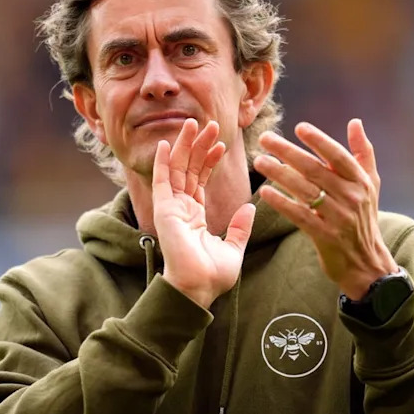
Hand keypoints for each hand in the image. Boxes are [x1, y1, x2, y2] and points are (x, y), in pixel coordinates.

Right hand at [153, 118, 255, 307]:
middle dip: (199, 146)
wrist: (198, 288)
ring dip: (185, 146)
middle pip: (189, 169)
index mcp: (195, 217)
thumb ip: (240, 228)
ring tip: (194, 124)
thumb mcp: (233, 248)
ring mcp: (171, 208)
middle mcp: (181, 209)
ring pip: (178, 169)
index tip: (221, 144)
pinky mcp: (165, 210)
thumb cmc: (213, 276)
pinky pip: (163, 181)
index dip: (209, 161)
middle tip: (210, 124)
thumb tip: (250, 208)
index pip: (200, 181)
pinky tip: (168, 143)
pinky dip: (164, 162)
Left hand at [253, 119, 397, 299]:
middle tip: (265, 138)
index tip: (299, 127)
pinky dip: (282, 203)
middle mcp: (351, 197)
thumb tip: (355, 122)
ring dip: (279, 173)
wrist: (366, 263)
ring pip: (305, 190)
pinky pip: (300, 215)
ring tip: (260, 161)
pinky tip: (265, 192)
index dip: (319, 140)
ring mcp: (339, 218)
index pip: (338, 156)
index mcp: (361, 182)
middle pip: (315, 170)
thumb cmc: (364, 218)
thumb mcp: (371, 185)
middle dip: (288, 152)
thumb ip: (362, 153)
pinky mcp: (325, 236)